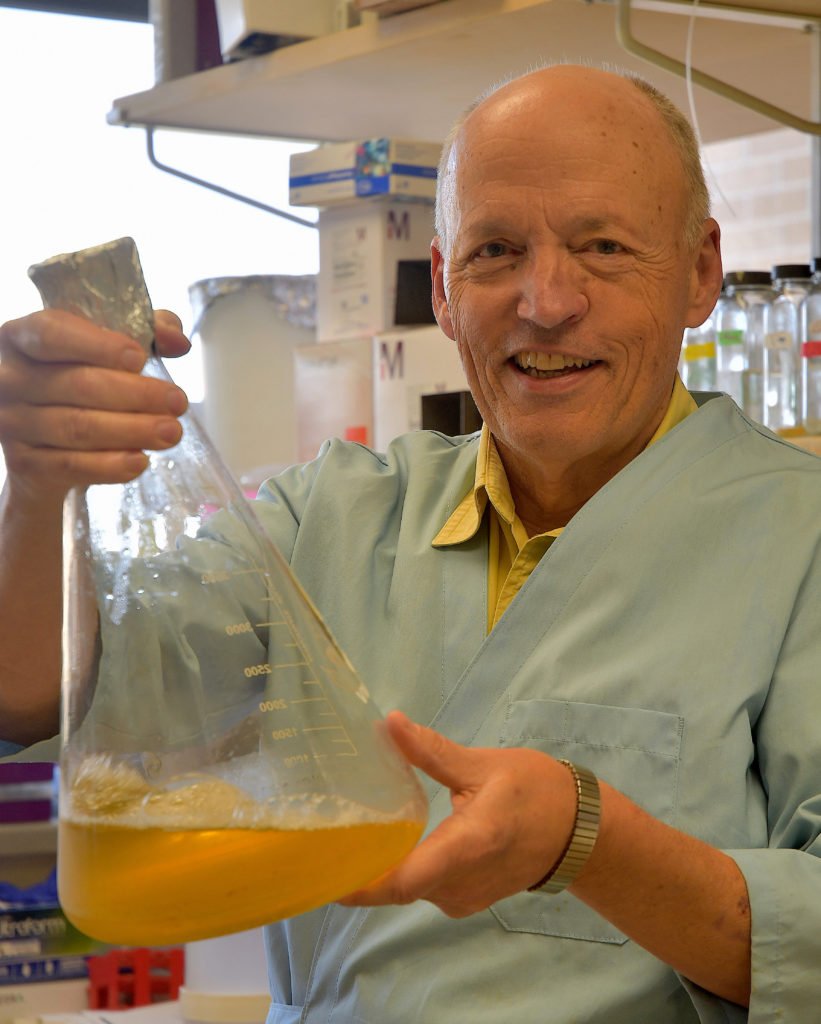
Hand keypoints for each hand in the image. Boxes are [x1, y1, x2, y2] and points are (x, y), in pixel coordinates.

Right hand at [0, 308, 190, 501]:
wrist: (45, 443)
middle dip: (136, 394)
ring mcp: (12, 422)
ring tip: (171, 432)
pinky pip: (71, 465)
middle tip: (178, 402)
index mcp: (20, 336)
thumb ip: (145, 331)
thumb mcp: (108, 345)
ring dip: (132, 430)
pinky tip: (140, 461)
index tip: (139, 358)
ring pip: (78, 427)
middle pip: (77, 384)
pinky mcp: (24, 463)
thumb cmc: (79, 377)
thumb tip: (178, 340)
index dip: (97, 345)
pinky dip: (109, 465)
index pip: (51, 332)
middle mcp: (8, 377)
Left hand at [339, 712, 576, 916]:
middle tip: (320, 837)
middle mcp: (460, 884)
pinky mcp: (464, 900)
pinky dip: (401, 871)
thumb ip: (432, 751)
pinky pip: (422, 889)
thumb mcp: (484, 765)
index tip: (323, 872)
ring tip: (344, 834)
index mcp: (467, 846)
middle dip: (359, 867)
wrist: (579, 832)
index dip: (360, 883)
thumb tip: (389, 723)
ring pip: (407, 889)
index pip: (403, 880)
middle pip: (396, 886)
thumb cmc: (537, 793)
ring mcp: (463, 899)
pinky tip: (383, 843)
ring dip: (379, 868)